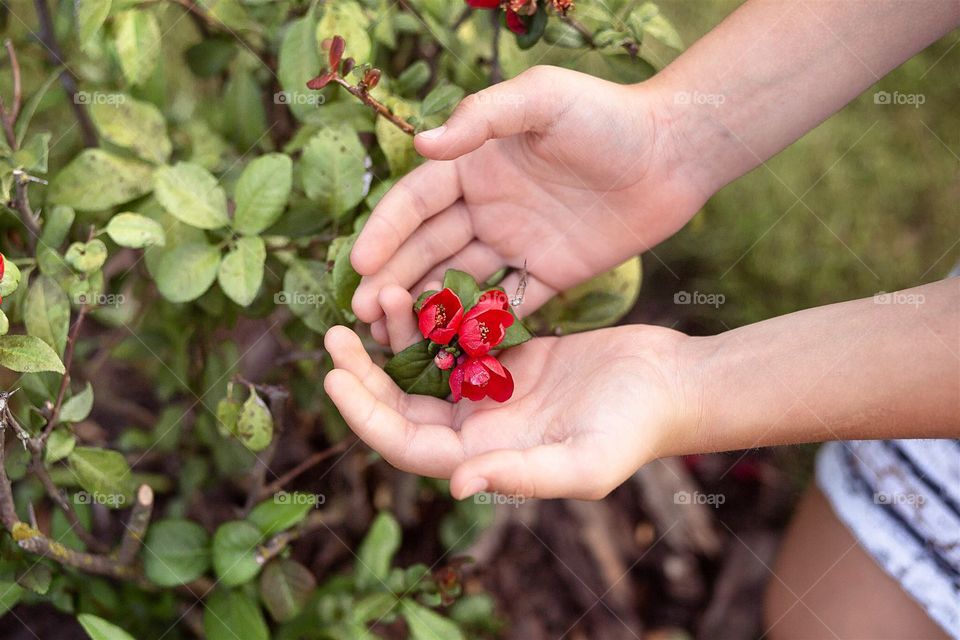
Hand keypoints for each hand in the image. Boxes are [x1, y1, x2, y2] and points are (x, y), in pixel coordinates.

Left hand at [323, 286, 693, 499]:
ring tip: (381, 294)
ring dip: (398, 335)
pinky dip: (435, 315)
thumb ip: (520, 475)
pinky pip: (457, 336)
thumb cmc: (634, 430)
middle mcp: (478, 428)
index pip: (405, 444)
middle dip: (364, 373)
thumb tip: (454, 485)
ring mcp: (491, 391)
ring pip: (425, 365)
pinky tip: (419, 285)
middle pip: (401, 404)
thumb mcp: (582, 461)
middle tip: (334, 332)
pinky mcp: (508, 356)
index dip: (365, 417)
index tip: (332, 378)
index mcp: (483, 457)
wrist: (671, 385)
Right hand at [350, 65, 707, 341]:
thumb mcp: (543, 98)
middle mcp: (488, 204)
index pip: (417, 201)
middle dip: (392, 279)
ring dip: (425, 307)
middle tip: (361, 315)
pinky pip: (508, 303)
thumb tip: (421, 143)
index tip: (359, 266)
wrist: (675, 151)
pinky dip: (479, 324)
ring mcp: (517, 241)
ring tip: (392, 338)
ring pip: (459, 279)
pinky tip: (450, 349)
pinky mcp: (550, 272)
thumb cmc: (608, 115)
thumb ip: (483, 118)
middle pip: (428, 247)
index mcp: (476, 163)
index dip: (385, 232)